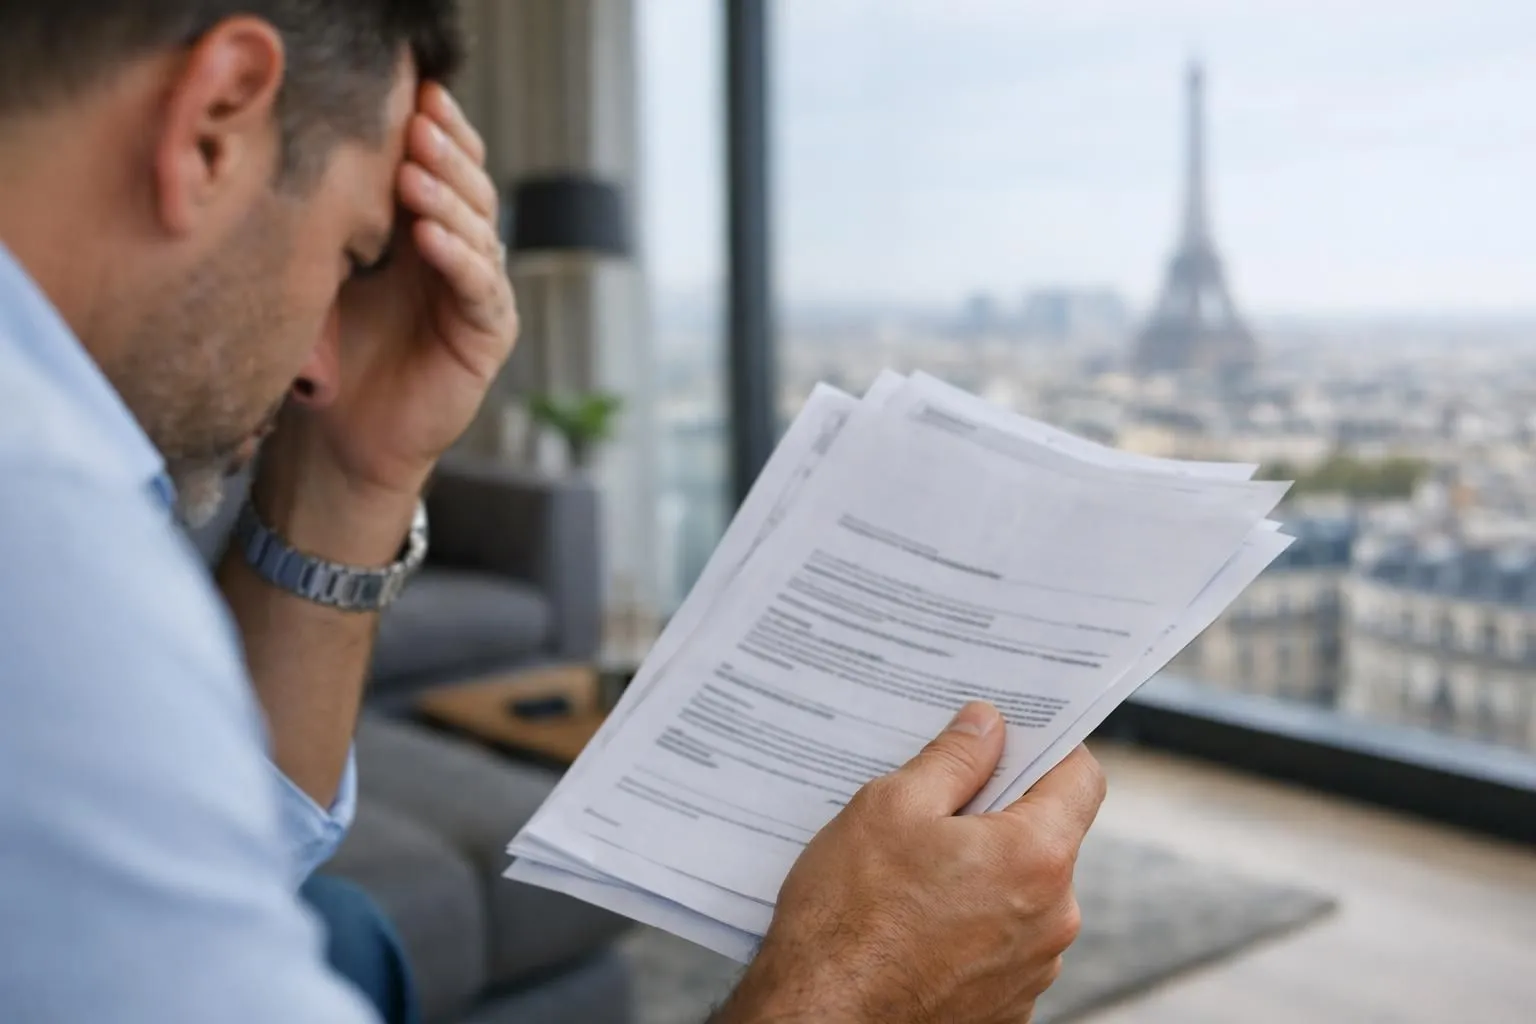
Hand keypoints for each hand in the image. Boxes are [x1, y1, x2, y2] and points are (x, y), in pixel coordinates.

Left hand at [295, 82, 518, 502]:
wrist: (343, 438)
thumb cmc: (331, 355)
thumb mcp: (328, 272)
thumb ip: (345, 220)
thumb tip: (325, 149)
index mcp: (428, 234)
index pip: (448, 170)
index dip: (442, 131)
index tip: (419, 92)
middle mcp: (462, 258)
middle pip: (471, 192)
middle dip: (446, 155)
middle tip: (419, 123)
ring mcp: (480, 295)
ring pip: (480, 233)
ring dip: (448, 201)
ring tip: (415, 172)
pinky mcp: (488, 335)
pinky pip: (479, 288)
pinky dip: (456, 259)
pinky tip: (428, 238)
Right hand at [717, 703, 1105, 1023]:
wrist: (822, 1019)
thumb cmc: (848, 917)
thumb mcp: (890, 808)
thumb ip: (953, 758)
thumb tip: (987, 725)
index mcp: (1036, 858)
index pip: (1080, 778)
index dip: (1045, 747)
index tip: (1004, 739)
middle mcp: (1052, 919)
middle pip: (1046, 836)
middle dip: (997, 812)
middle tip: (933, 804)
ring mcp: (1032, 969)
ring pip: (1021, 890)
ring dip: (980, 870)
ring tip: (910, 869)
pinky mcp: (1006, 1003)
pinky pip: (1001, 940)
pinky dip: (969, 920)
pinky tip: (912, 918)